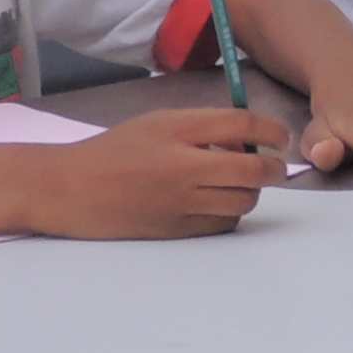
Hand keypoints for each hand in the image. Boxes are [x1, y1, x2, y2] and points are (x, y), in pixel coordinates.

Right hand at [34, 104, 287, 237]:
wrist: (71, 189)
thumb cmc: (114, 151)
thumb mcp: (156, 123)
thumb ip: (201, 127)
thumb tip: (246, 139)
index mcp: (175, 129)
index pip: (241, 124)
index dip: (271, 129)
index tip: (280, 137)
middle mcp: (182, 165)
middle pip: (251, 169)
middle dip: (273, 168)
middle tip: (274, 167)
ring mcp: (180, 201)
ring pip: (242, 200)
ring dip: (251, 192)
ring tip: (240, 184)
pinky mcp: (176, 229)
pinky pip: (222, 224)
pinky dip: (230, 213)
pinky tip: (217, 203)